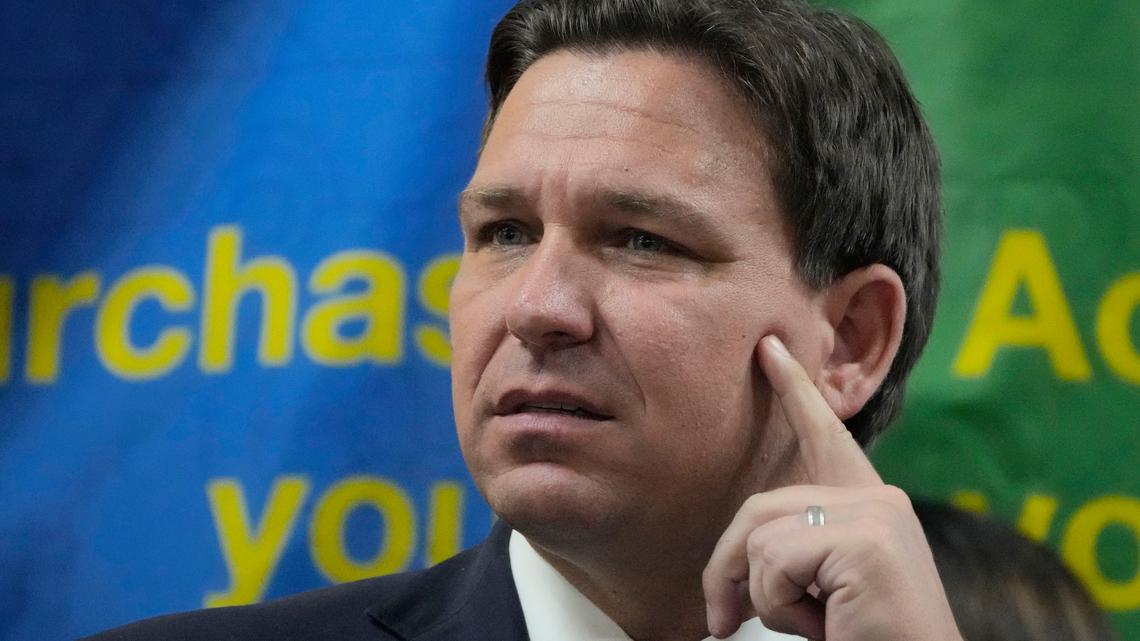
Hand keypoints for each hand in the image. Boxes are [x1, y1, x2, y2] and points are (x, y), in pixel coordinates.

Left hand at [702, 335, 961, 640]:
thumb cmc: (870, 638)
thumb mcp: (823, 587)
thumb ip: (793, 551)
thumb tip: (728, 568)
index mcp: (871, 506)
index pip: (826, 435)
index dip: (795, 390)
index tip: (769, 350)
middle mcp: (879, 499)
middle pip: (759, 508)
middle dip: (726, 568)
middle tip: (720, 620)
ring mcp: (875, 516)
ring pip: (761, 538)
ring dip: (765, 598)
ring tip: (812, 623)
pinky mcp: (864, 543)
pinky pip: (775, 564)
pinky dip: (780, 607)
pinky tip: (826, 624)